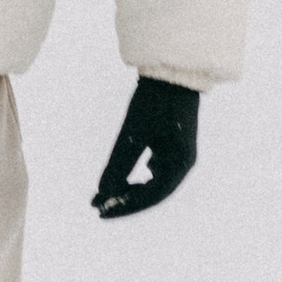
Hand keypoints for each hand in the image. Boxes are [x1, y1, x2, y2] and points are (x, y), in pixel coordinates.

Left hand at [92, 76, 198, 218]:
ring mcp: (180, 152)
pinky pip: (158, 168)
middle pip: (154, 193)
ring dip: (131, 188)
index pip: (151, 196)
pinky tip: (130, 177)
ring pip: (155, 181)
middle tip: (98, 206)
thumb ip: (119, 163)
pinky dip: (140, 176)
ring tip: (108, 194)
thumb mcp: (133, 133)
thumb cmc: (155, 101)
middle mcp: (184, 162)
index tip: (100, 210)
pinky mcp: (173, 141)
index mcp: (180, 164)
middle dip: (125, 200)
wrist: (172, 71)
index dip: (125, 206)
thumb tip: (103, 192)